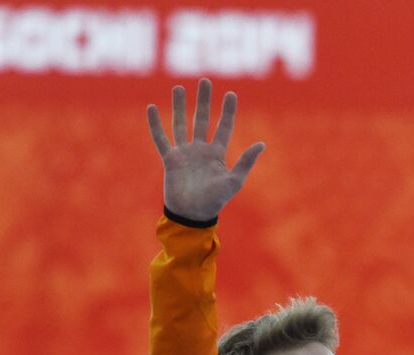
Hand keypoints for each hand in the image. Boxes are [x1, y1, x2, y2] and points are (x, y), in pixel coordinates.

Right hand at [147, 79, 264, 220]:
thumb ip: (246, 161)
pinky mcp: (170, 160)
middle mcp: (200, 151)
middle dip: (204, 101)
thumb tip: (261, 143)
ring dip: (179, 106)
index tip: (231, 94)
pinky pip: (161, 138)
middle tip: (205, 81)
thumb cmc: (214, 201)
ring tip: (179, 87)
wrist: (192, 215)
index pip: (224, 127)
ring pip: (180, 124)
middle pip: (202, 119)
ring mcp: (184, 154)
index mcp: (217, 155)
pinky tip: (151, 108)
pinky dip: (155, 124)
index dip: (228, 112)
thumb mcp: (234, 181)